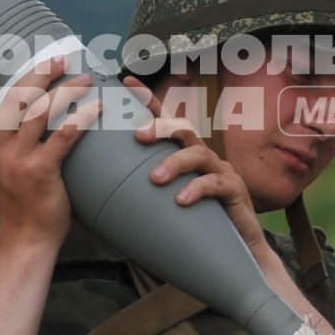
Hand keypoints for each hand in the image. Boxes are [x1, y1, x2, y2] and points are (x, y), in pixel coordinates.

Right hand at [0, 47, 100, 248]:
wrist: (26, 237)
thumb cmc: (17, 199)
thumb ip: (2, 139)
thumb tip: (22, 106)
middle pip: (14, 98)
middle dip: (38, 74)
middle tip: (59, 60)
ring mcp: (15, 160)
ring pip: (40, 111)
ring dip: (65, 90)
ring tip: (85, 79)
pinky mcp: (40, 172)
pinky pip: (63, 135)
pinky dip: (81, 117)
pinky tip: (95, 106)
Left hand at [122, 75, 267, 254]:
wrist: (234, 254)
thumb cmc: (195, 227)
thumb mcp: (166, 206)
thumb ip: (144, 197)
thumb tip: (99, 199)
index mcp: (186, 157)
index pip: (166, 121)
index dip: (149, 100)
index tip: (126, 81)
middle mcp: (204, 158)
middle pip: (183, 130)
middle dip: (161, 127)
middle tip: (138, 136)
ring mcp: (221, 172)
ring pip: (198, 154)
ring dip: (174, 163)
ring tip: (155, 179)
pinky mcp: (235, 191)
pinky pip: (215, 183)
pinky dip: (196, 189)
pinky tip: (180, 201)